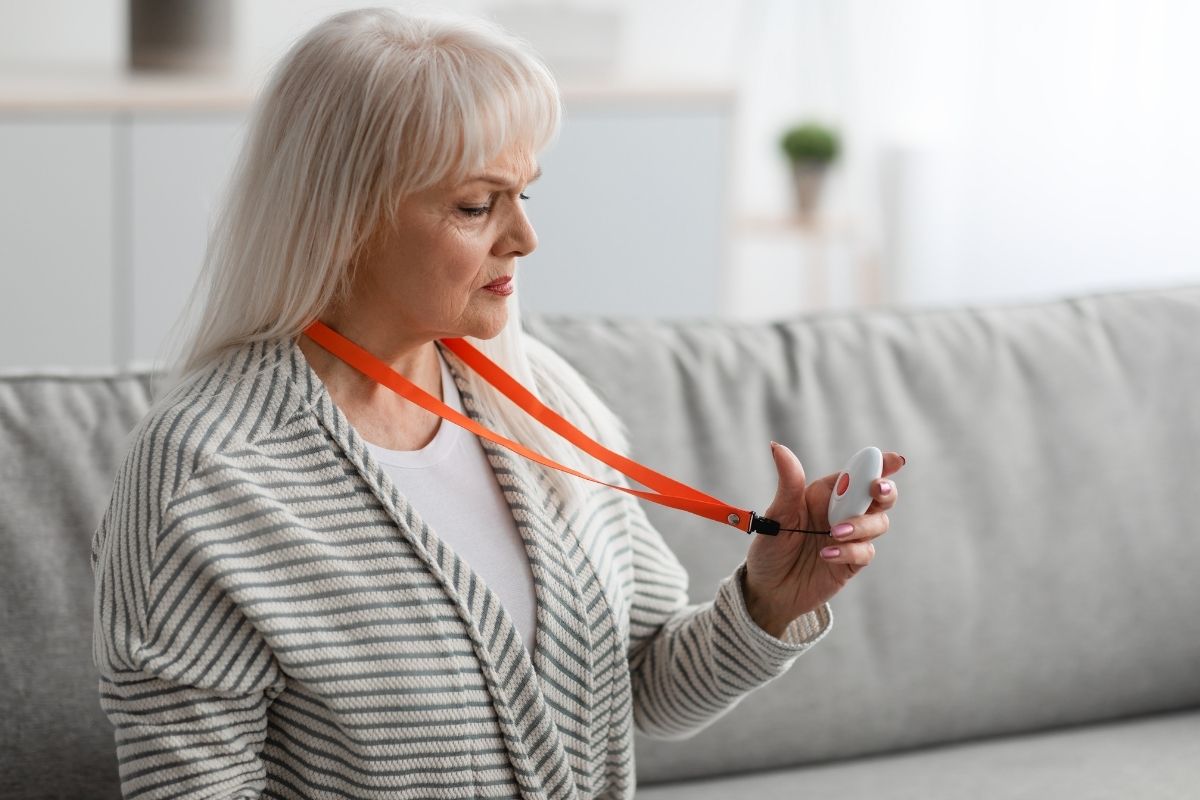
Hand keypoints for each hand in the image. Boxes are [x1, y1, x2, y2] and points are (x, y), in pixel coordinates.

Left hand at [743, 441, 904, 636]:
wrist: (767, 591)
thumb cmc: (770, 548)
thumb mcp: (777, 514)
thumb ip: (788, 482)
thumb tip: (777, 447)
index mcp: (826, 493)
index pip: (857, 473)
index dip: (879, 464)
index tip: (894, 460)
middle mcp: (842, 512)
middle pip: (879, 495)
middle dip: (885, 490)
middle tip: (877, 489)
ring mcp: (850, 537)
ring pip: (878, 523)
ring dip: (862, 524)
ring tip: (835, 532)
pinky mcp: (852, 561)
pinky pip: (865, 551)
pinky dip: (850, 550)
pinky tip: (826, 554)